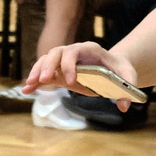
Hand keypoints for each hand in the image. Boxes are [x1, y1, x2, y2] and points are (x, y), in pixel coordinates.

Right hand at [21, 41, 139, 107]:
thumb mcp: (129, 76)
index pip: (75, 50)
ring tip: (30, 85)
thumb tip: (124, 106)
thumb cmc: (120, 69)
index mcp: (90, 50)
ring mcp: (64, 60)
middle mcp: (74, 51)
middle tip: (45, 80)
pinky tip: (26, 90)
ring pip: (46, 60)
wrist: (112, 66)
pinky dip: (35, 80)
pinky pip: (44, 72)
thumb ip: (129, 88)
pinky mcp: (59, 70)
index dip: (70, 63)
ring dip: (37, 71)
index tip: (71, 81)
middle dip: (49, 65)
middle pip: (56, 52)